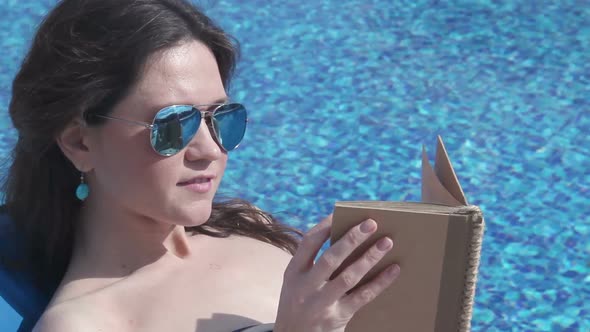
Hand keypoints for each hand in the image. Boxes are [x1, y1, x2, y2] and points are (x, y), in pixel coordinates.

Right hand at [274, 215, 400, 331]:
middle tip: (371, 223)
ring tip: (387, 242)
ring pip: (349, 277)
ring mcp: (322, 304)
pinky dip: (380, 282)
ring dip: (370, 257)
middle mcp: (305, 287)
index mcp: (293, 272)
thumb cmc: (298, 303)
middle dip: (352, 238)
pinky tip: (393, 270)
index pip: (309, 242)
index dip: (325, 226)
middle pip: (331, 258)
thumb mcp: (295, 282)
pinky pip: (363, 297)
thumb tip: (345, 237)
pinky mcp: (338, 317)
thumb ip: (312, 263)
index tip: (340, 213)